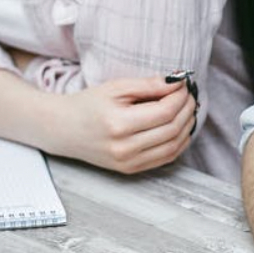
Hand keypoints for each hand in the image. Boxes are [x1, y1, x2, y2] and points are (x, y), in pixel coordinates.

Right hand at [47, 76, 195, 173]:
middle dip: (187, 110)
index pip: (164, 111)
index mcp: (119, 124)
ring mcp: (128, 162)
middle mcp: (125, 147)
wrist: (64, 129)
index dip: (180, 97)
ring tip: (187, 110)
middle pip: (172, 129)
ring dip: (187, 127)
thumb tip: (176, 82)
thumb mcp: (114, 87)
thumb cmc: (88, 105)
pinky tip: (180, 128)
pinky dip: (179, 143)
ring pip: (173, 146)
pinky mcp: (131, 169)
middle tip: (189, 95)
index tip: (183, 85)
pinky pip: (165, 158)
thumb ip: (147, 85)